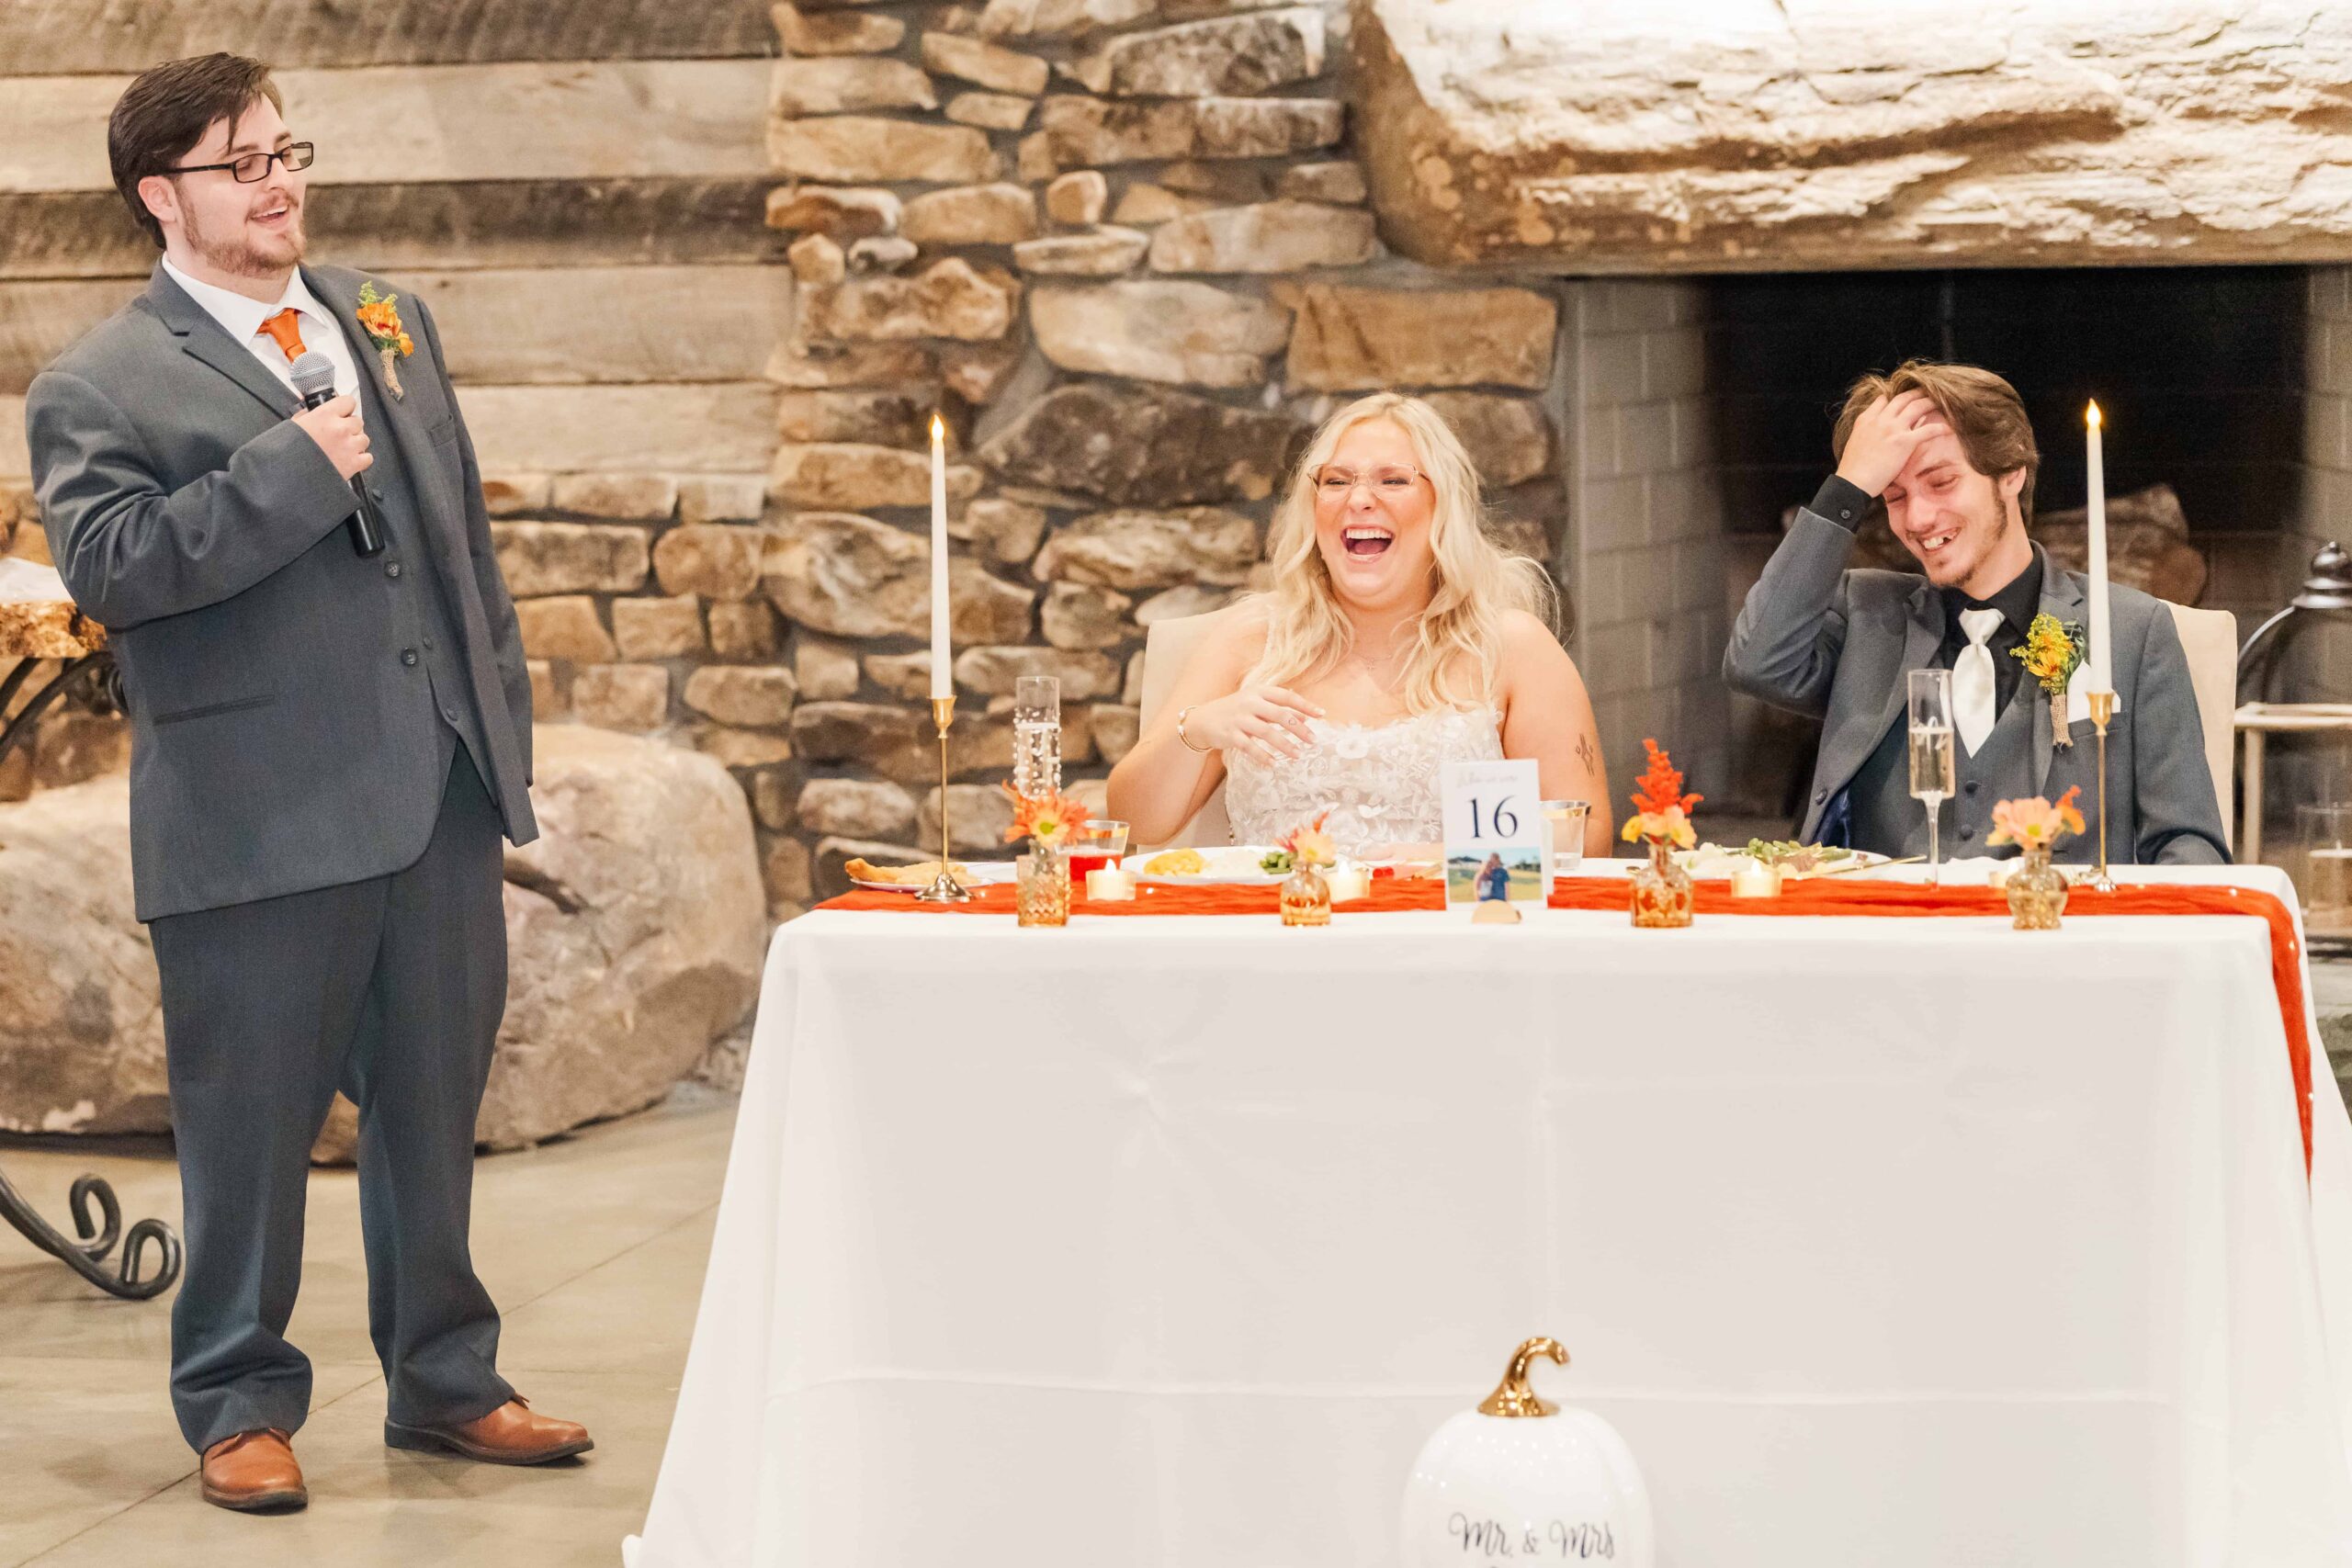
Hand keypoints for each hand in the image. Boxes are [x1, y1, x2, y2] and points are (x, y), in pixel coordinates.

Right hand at [292, 394, 371, 479]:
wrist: (291, 473)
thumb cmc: (290, 450)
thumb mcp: (294, 425)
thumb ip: (307, 415)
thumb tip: (311, 411)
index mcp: (325, 415)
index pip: (348, 402)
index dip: (345, 408)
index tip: (342, 413)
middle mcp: (340, 428)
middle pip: (358, 421)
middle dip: (350, 427)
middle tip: (339, 434)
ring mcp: (349, 446)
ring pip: (364, 438)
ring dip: (356, 443)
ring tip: (342, 448)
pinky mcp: (354, 463)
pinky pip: (368, 457)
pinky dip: (361, 459)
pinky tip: (349, 459)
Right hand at [1187, 685, 1323, 764]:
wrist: (1201, 719)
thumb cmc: (1235, 710)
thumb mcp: (1256, 704)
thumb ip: (1278, 709)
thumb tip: (1305, 716)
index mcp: (1258, 691)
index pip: (1286, 696)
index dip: (1305, 705)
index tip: (1321, 715)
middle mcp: (1249, 702)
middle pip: (1280, 715)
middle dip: (1299, 729)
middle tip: (1313, 741)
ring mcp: (1239, 718)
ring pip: (1267, 733)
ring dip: (1285, 745)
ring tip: (1298, 755)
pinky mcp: (1230, 734)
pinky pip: (1250, 747)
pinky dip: (1263, 756)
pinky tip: (1274, 764)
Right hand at [1834, 390, 1949, 496]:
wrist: (1852, 483)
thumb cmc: (1852, 470)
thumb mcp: (1854, 443)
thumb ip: (1866, 433)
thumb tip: (1875, 435)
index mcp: (1866, 420)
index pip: (1883, 399)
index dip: (1896, 396)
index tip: (1905, 398)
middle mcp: (1880, 420)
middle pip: (1903, 398)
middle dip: (1917, 393)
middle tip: (1928, 393)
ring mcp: (1893, 429)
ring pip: (1917, 406)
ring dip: (1931, 402)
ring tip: (1941, 402)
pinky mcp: (1904, 442)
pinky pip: (1928, 430)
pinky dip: (1941, 428)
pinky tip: (1949, 429)